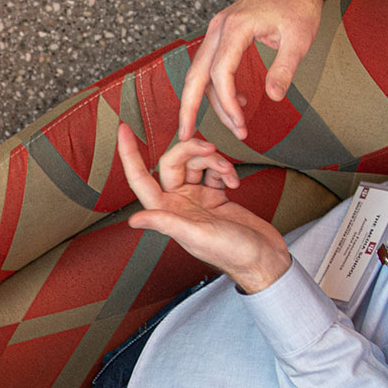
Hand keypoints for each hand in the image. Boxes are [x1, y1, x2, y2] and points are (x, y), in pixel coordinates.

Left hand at [116, 123, 291, 292]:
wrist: (263, 258)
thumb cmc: (231, 253)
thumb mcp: (197, 235)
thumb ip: (166, 223)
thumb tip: (133, 220)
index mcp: (166, 212)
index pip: (140, 178)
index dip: (129, 154)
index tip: (123, 129)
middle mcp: (177, 203)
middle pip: (172, 162)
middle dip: (191, 150)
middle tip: (211, 148)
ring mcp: (196, 198)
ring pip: (195, 163)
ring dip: (213, 160)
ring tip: (228, 171)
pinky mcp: (215, 195)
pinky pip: (214, 171)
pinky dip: (224, 170)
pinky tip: (234, 181)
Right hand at [176, 0, 330, 140]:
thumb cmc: (298, 3)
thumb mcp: (299, 38)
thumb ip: (284, 69)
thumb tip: (273, 97)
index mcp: (235, 27)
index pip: (220, 73)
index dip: (227, 102)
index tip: (240, 123)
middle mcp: (219, 28)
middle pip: (195, 74)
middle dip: (189, 108)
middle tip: (187, 136)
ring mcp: (217, 30)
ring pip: (201, 72)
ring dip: (210, 102)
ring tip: (233, 124)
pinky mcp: (223, 33)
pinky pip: (211, 65)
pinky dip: (218, 87)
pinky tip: (239, 102)